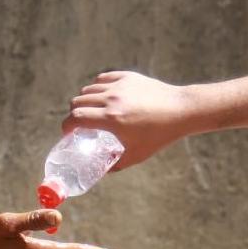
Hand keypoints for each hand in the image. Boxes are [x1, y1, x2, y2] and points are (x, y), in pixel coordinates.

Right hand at [64, 70, 198, 170]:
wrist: (181, 110)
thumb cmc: (160, 135)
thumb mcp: (136, 154)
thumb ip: (115, 164)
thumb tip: (101, 172)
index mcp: (112, 119)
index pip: (75, 118)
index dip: (66, 126)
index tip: (68, 133)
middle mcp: (112, 99)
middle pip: (77, 102)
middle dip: (74, 114)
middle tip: (80, 124)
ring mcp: (119, 85)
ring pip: (88, 89)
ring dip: (85, 101)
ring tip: (92, 110)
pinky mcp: (128, 76)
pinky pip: (102, 79)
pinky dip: (98, 87)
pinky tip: (103, 96)